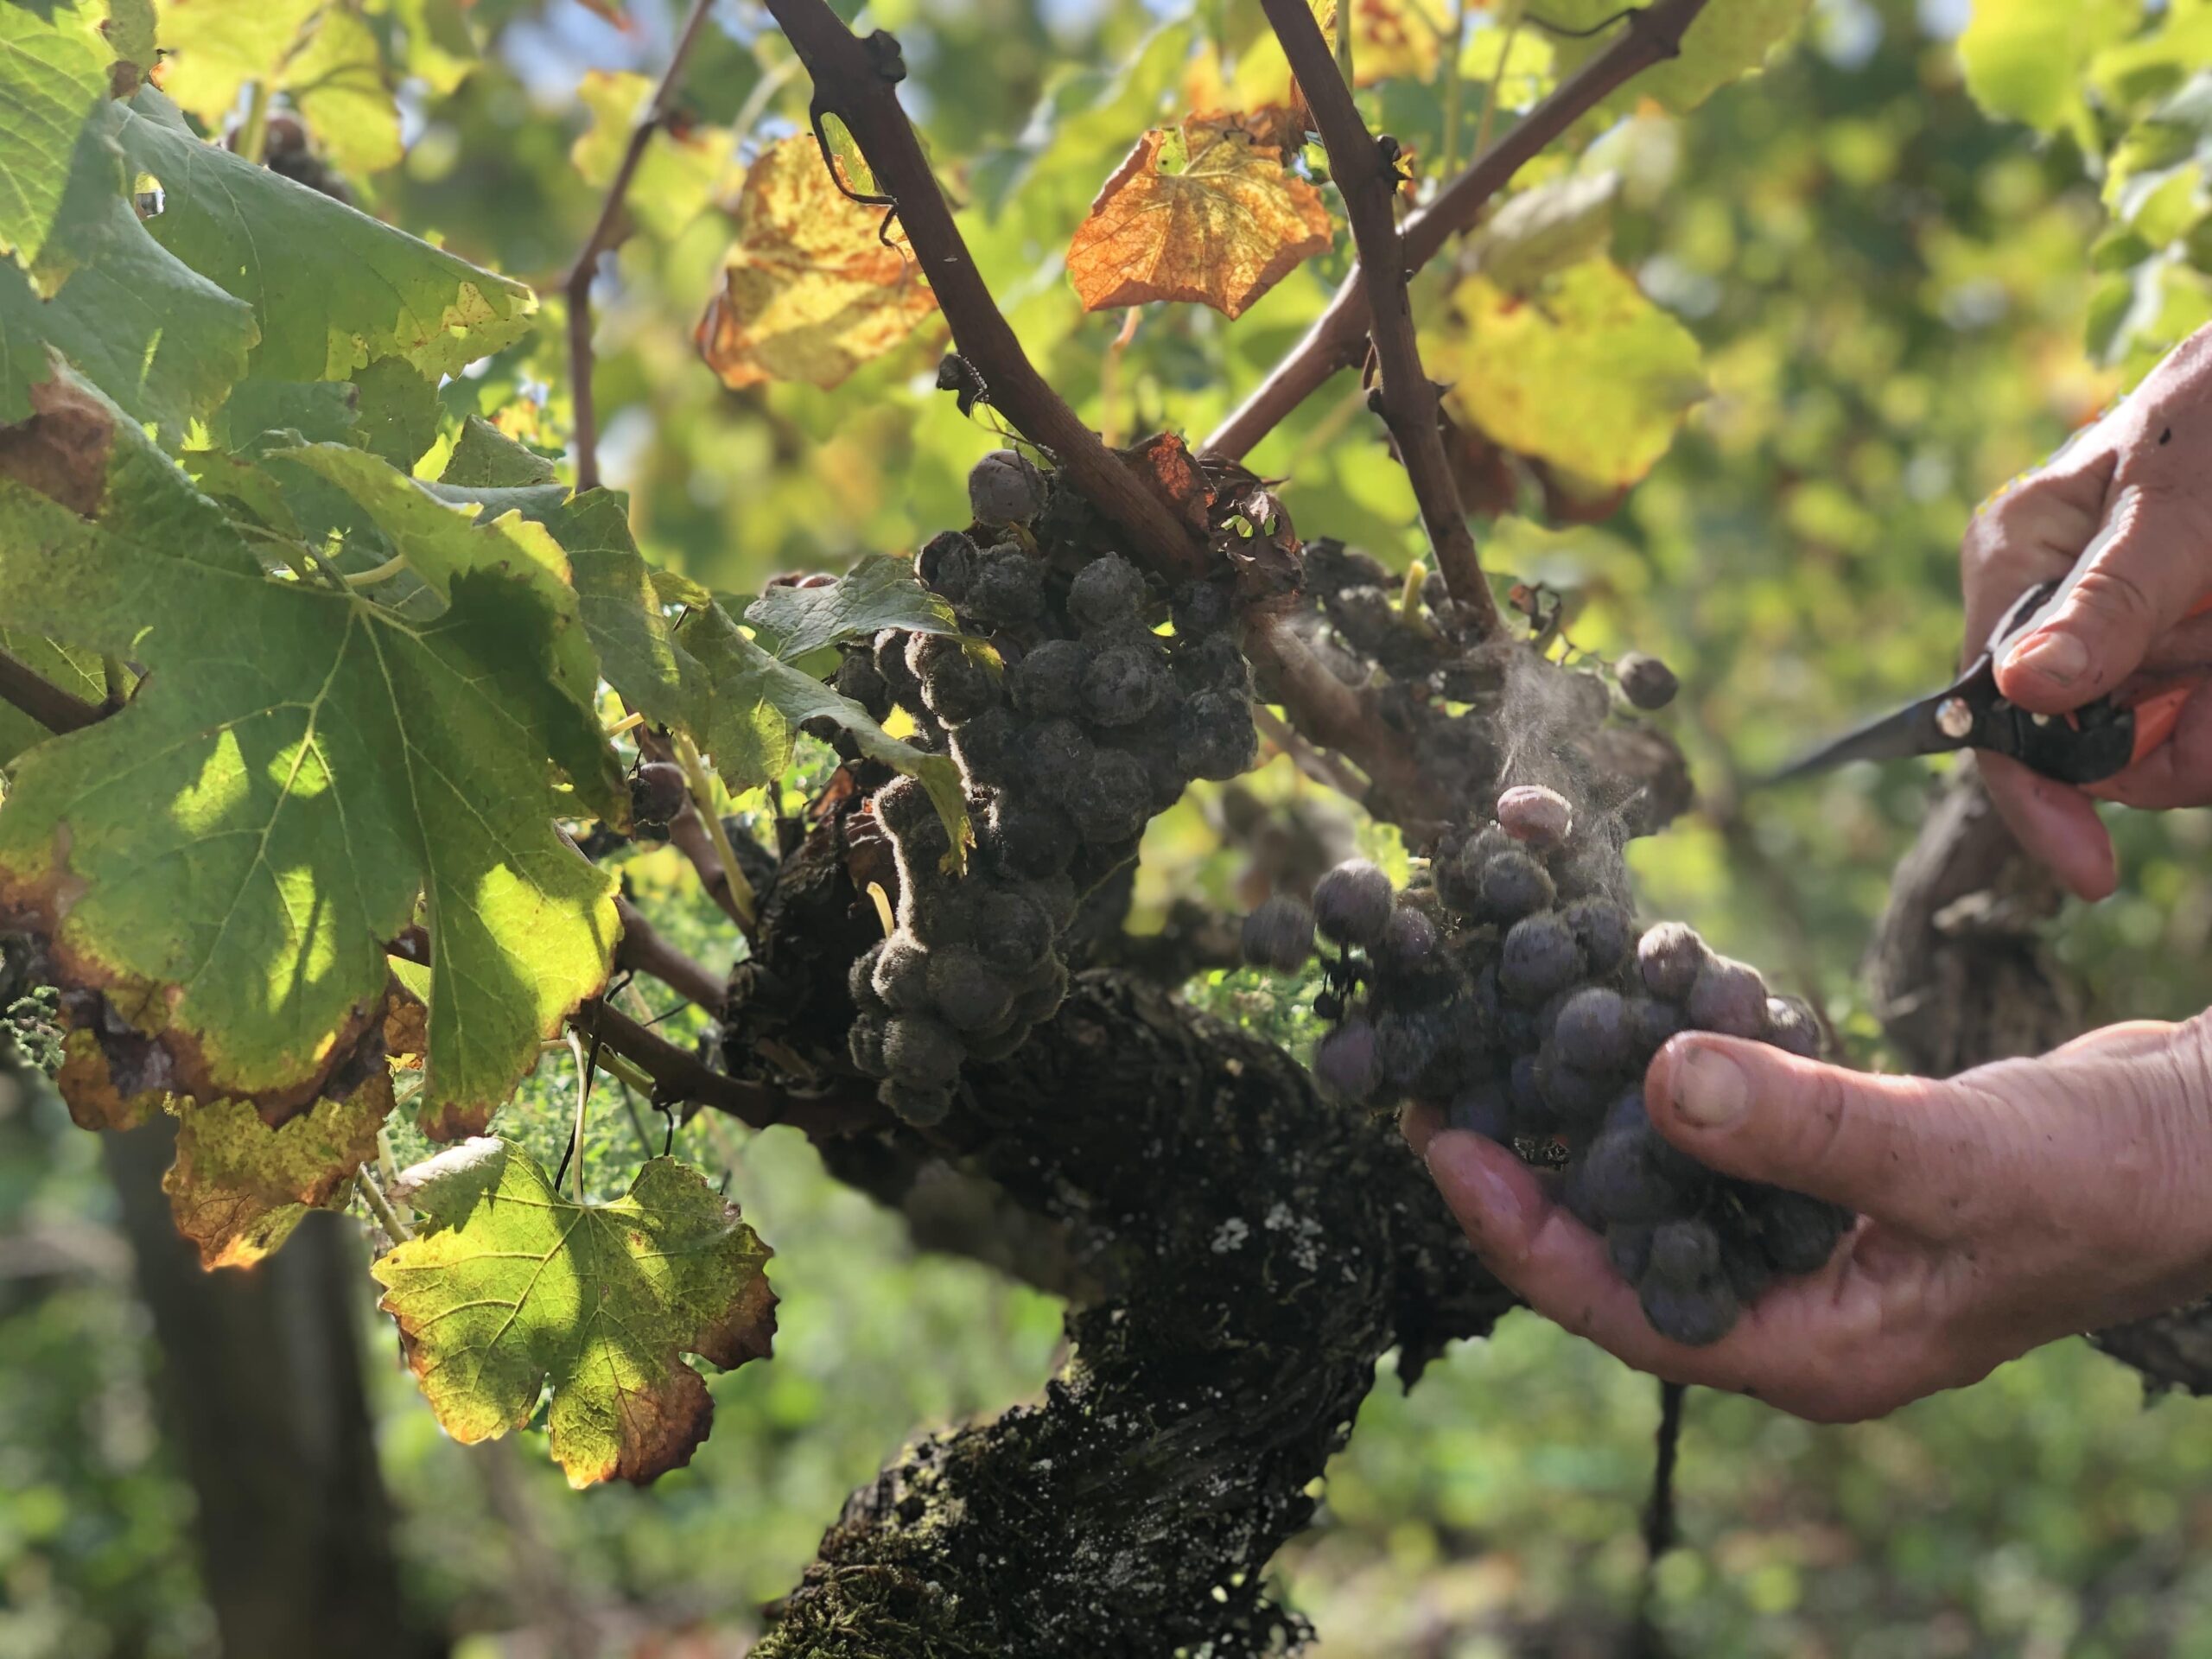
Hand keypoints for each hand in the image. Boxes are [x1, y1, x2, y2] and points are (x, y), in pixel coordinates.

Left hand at [1404, 1019, 2211, 1421]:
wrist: (2210, 1144)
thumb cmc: (2113, 1180)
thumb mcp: (1955, 1157)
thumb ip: (1808, 1129)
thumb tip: (1656, 1084)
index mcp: (1810, 1351)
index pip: (1618, 1306)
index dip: (1515, 1228)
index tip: (1438, 1138)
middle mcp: (1794, 1309)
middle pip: (1619, 1245)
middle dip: (1531, 1162)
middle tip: (1444, 1071)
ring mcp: (1814, 1246)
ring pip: (1667, 1182)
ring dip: (1595, 1108)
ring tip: (1512, 1027)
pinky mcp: (1834, 1181)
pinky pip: (1724, 1131)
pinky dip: (1676, 1073)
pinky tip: (1635, 1007)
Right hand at [1961, 326, 2211, 898]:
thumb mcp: (2181, 496)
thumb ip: (2110, 595)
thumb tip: (2023, 688)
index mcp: (2021, 561)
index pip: (1999, 708)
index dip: (2039, 793)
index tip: (2090, 870)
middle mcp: (2065, 610)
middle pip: (2093, 745)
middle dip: (2176, 743)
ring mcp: (2139, 631)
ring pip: (2168, 744)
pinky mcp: (2195, 645)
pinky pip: (2205, 722)